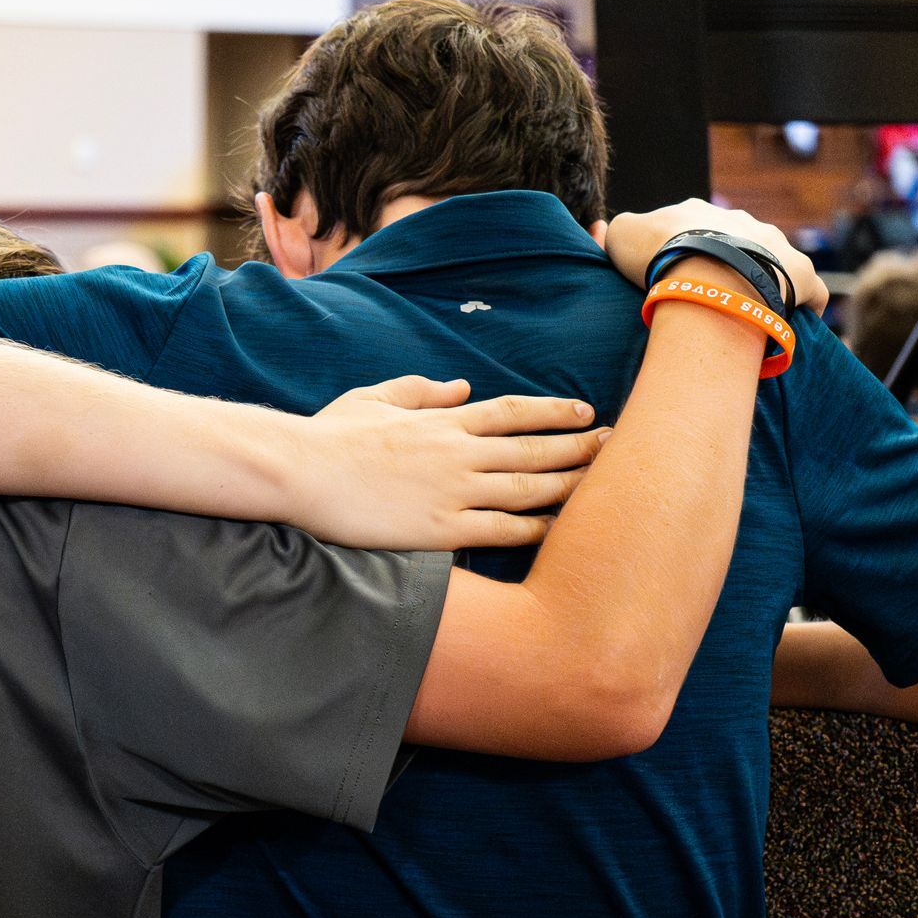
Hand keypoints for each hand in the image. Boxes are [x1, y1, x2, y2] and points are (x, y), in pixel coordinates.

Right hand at [291, 376, 606, 550]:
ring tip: (602, 485)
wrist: (301, 472)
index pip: (512, 412)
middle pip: (532, 447)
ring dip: (568, 484)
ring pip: (527, 487)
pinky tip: (558, 529)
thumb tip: (459, 387)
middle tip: (616, 446)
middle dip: (578, 446)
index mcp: (440, 421)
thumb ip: (419, 391)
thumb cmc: (329, 436)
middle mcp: (456, 453)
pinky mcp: (440, 529)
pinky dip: (534, 528)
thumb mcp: (373, 399)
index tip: (584, 411)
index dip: (553, 411)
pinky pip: (500, 530)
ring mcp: (451, 491)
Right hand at [595, 198, 827, 313]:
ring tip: (745, 312)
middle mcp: (740, 220)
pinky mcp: (799, 272)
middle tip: (708, 296)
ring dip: (762, 281)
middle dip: (724, 265)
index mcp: (698, 212)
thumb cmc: (659, 254)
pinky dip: (803, 304)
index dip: (680, 251)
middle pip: (734, 241)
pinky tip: (790, 321)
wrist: (704, 269)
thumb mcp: (622, 234)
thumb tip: (609, 230)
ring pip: (772, 261)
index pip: (690, 226)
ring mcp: (774, 243)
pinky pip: (810, 290)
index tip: (673, 276)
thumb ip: (619, 230)